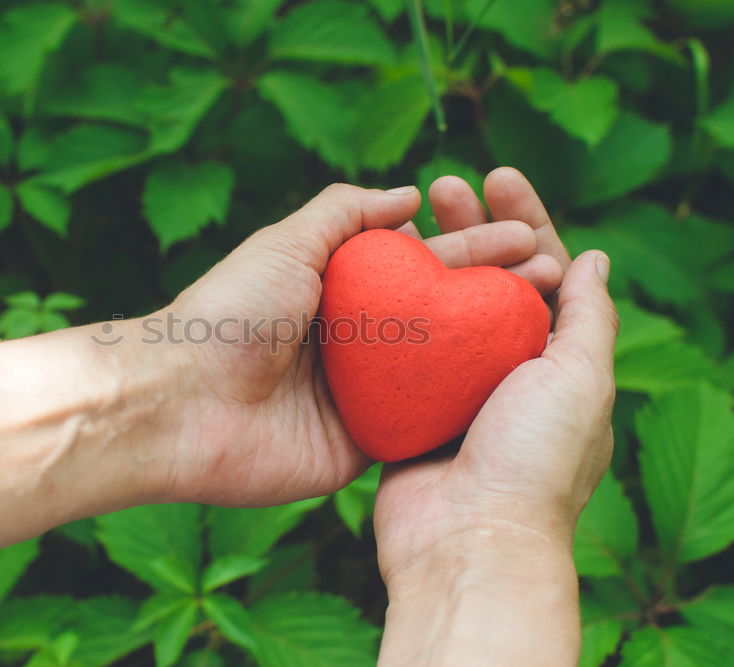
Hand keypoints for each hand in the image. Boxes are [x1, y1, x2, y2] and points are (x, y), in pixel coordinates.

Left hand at [147, 178, 560, 506]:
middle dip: (497, 290)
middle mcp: (356, 341)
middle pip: (440, 313)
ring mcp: (361, 395)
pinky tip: (516, 383)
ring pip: (439, 368)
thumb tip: (406, 195)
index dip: (473, 248)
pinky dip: (465, 404)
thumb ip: (344, 214)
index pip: (421, 264)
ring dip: (493, 345)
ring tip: (550, 318)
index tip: (527, 235)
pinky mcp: (361, 444)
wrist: (180, 403)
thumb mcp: (286, 243)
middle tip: (553, 272)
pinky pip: (421, 423)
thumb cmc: (228, 314)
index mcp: (339, 293)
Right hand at [373, 168, 617, 665]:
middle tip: (445, 184)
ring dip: (427, 260)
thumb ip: (590, 318)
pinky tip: (372, 272)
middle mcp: (508, 372)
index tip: (496, 177)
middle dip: (473, 228)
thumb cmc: (533, 459)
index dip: (526, 219)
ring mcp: (455, 391)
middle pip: (490, 280)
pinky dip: (390, 309)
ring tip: (403, 216)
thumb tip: (596, 259)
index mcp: (558, 362)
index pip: (547, 271)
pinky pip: (400, 349)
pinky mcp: (410, 410)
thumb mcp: (581, 379)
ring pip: (441, 309)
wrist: (467, 540)